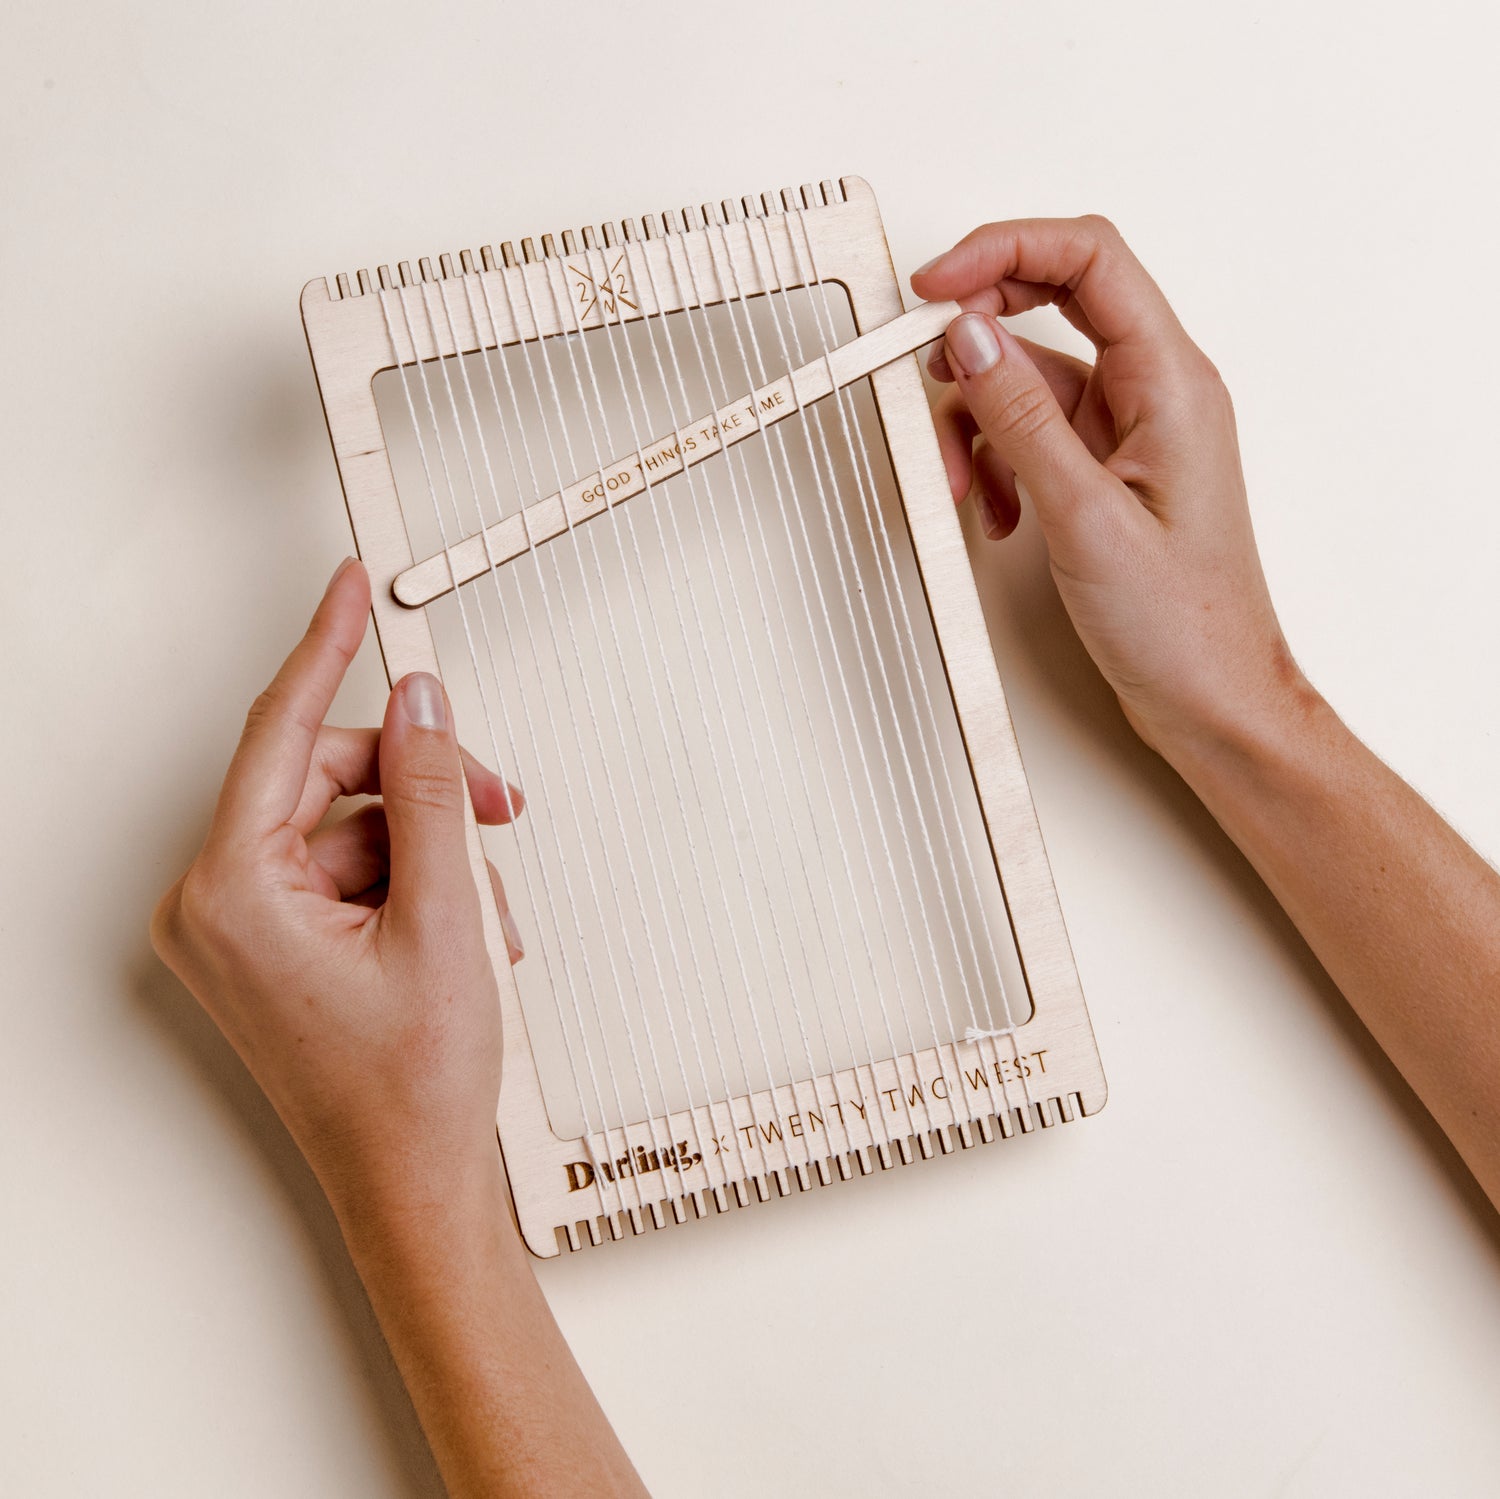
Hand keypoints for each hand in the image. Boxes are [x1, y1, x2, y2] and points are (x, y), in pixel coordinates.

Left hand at [150, 557, 523, 1209]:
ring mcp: (246, 928)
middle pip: (331, 781)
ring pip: (356, 827)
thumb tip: (423, 707)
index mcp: (232, 891)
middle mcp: (219, 903)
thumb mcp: (444, 920)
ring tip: (484, 921)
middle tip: (501, 804)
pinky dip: (418, 887)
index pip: (282, 731)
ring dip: (437, 856)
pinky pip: (353, 870)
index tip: (350, 587)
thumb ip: (435, 794)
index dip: (328, 647)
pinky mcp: (277, 944)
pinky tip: (463, 935)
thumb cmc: (411, 1088)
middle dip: (428, 792)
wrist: (414, 1185)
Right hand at [913, 216, 1310, 761]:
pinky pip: (1033, 434)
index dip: (1003, 252)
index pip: (1088, 259)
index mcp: (1172, 382)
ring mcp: (1129, 431)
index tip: (934, 287)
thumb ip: (1022, 419)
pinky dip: (998, 464)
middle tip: (924, 374)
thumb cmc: (1182, 623)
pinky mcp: (1106, 470)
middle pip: (1053, 305)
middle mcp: (1155, 392)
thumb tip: (969, 338)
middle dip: (977, 342)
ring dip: (978, 426)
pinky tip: (998, 515)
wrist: (1212, 700)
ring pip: (1029, 382)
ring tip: (963, 488)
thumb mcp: (1085, 517)